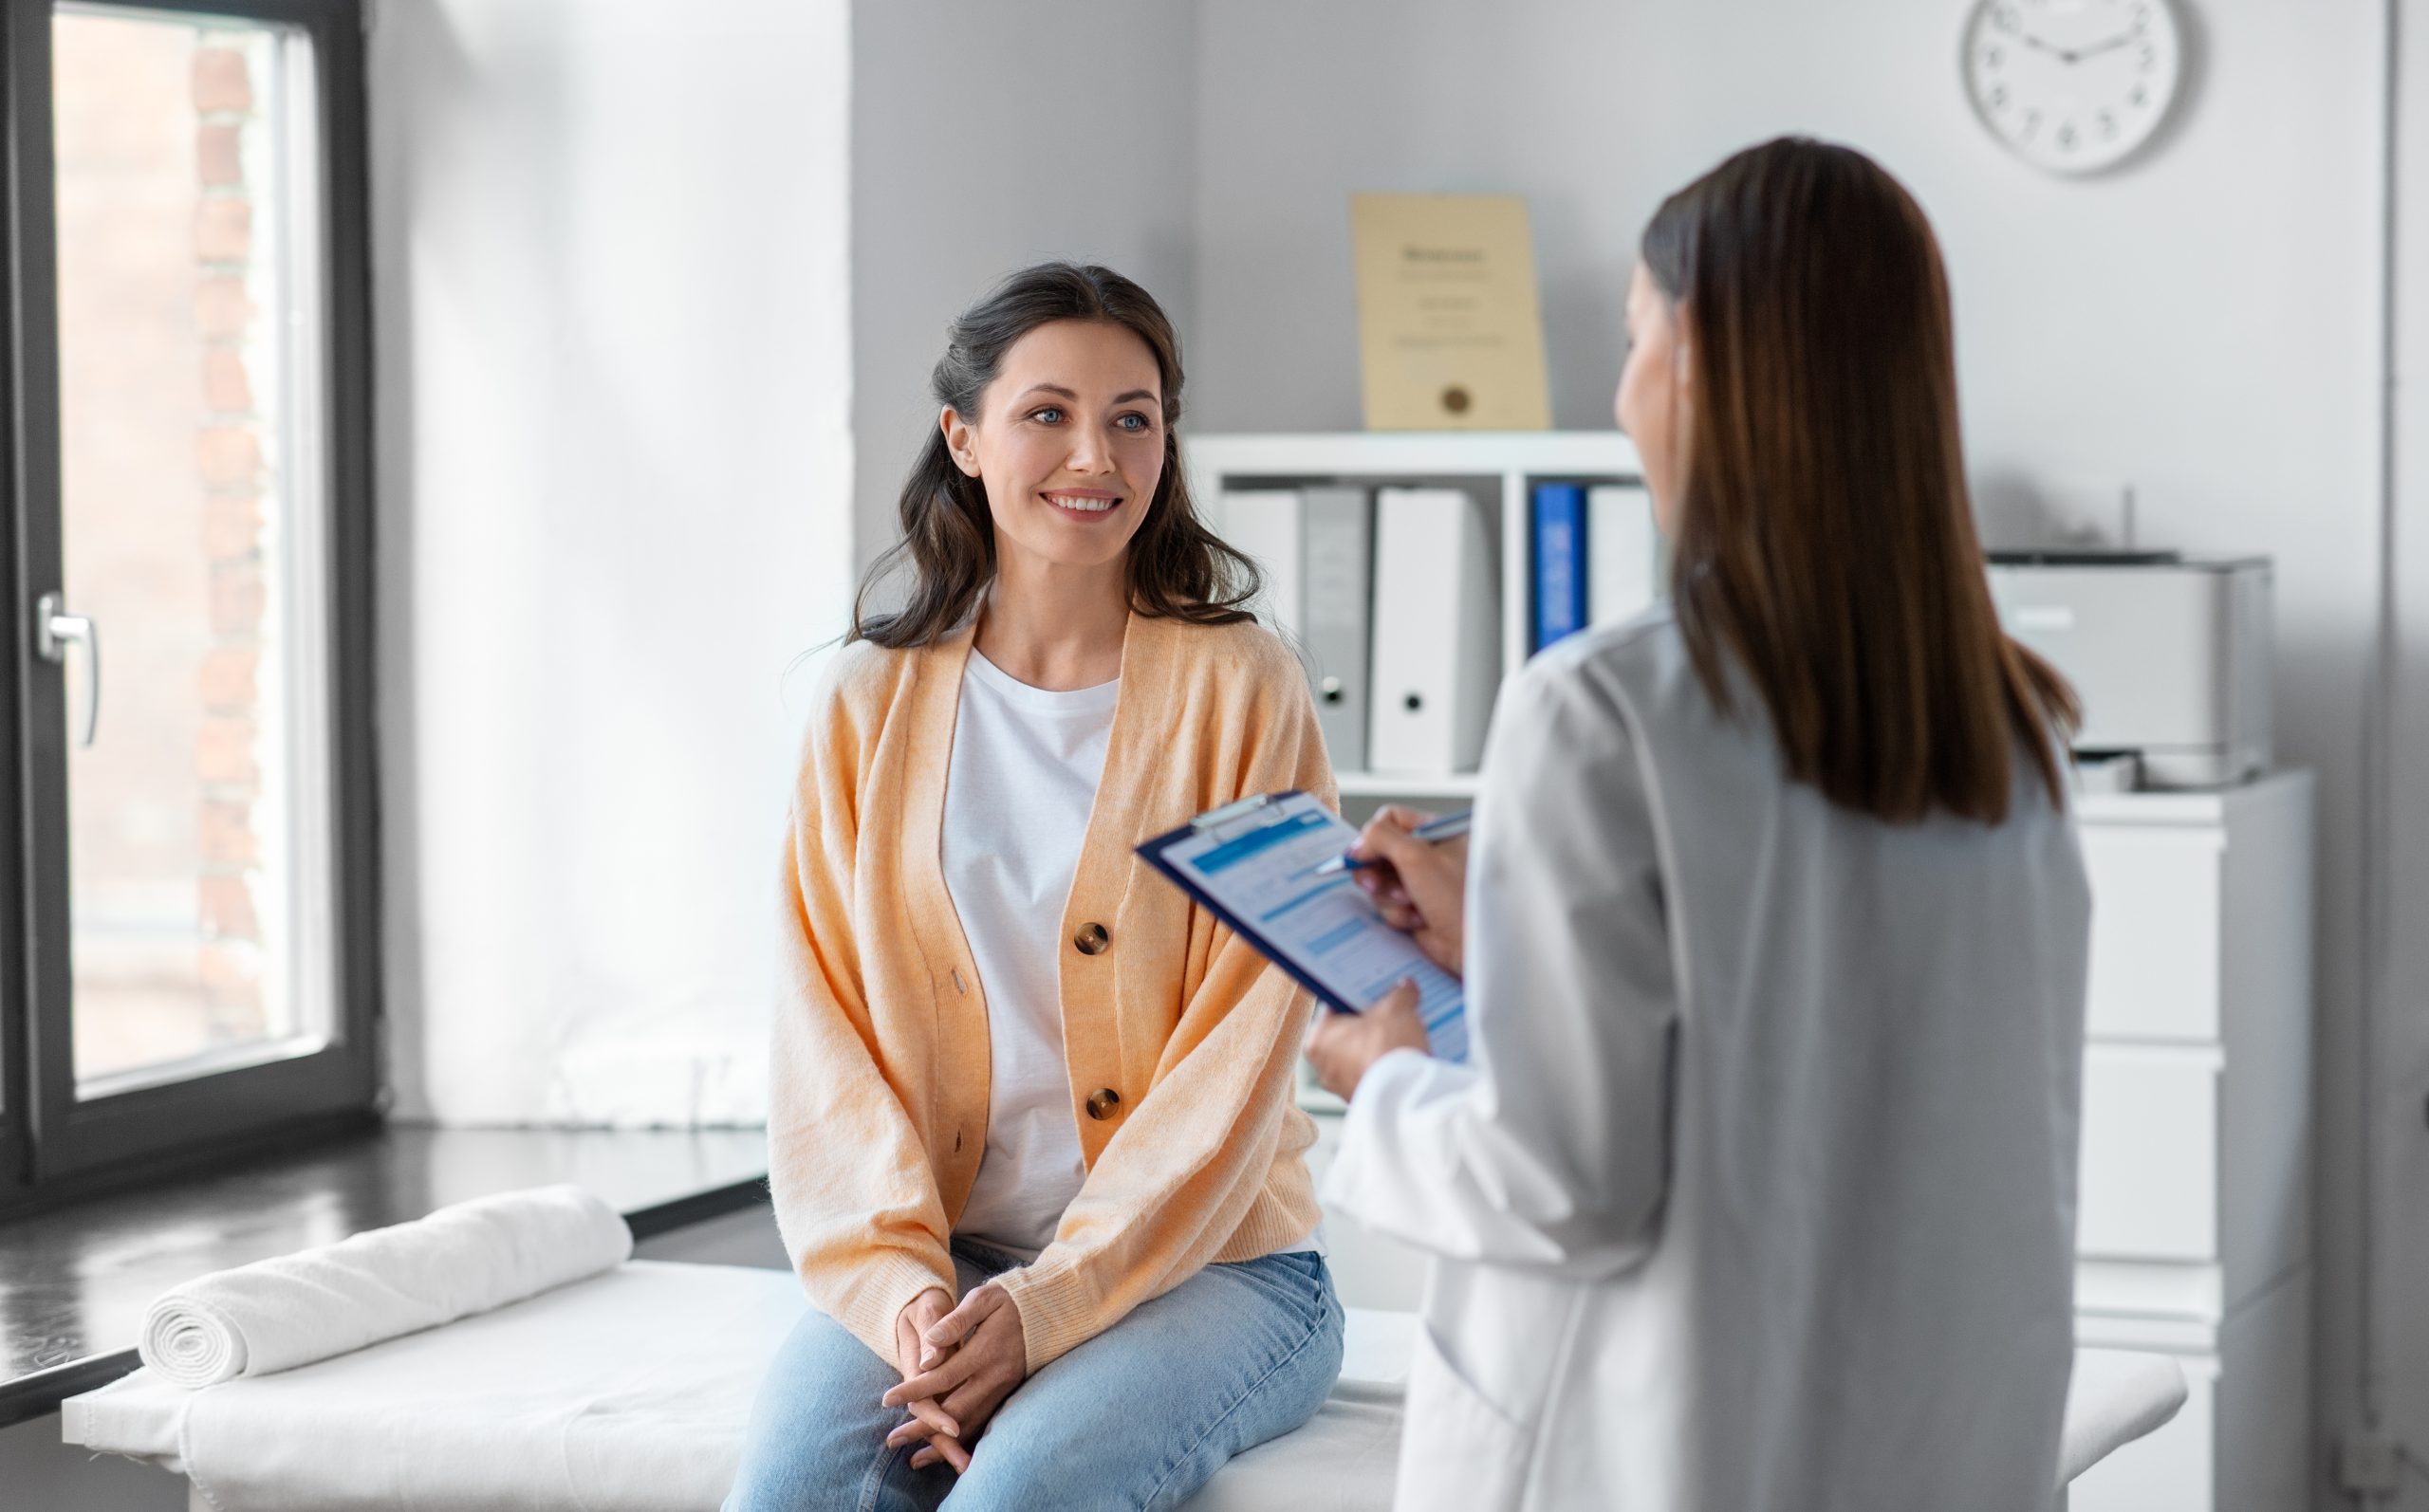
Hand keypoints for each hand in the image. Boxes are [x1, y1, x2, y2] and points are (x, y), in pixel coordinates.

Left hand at [883, 1282, 1027, 1465]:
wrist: (1048, 1313)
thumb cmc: (1009, 1302)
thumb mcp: (984, 1299)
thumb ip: (957, 1320)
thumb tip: (932, 1340)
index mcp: (985, 1351)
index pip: (944, 1376)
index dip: (915, 1389)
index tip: (888, 1399)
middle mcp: (995, 1377)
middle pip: (954, 1410)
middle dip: (922, 1427)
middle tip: (892, 1439)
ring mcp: (1003, 1390)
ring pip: (969, 1424)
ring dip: (941, 1443)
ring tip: (914, 1457)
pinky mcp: (1007, 1396)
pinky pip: (982, 1423)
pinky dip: (961, 1440)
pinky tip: (943, 1450)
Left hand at [1305, 979, 1432, 1100]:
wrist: (1404, 1094)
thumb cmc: (1387, 1048)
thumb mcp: (1396, 1008)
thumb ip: (1399, 993)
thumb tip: (1405, 987)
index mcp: (1318, 1040)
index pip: (1335, 1007)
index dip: (1358, 996)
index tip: (1375, 990)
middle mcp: (1323, 1067)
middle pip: (1350, 1034)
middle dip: (1372, 1023)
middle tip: (1394, 1010)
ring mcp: (1343, 1088)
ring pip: (1362, 1057)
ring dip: (1381, 1047)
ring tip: (1406, 1034)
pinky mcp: (1364, 1101)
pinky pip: (1375, 1076)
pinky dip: (1388, 1067)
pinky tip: (1408, 1057)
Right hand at [1349, 806, 1467, 974]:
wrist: (1474, 945)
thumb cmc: (1458, 896)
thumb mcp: (1416, 855)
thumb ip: (1381, 838)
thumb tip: (1357, 845)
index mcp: (1435, 833)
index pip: (1391, 820)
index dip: (1372, 838)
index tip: (1361, 856)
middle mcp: (1429, 855)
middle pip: (1379, 853)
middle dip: (1376, 872)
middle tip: (1374, 884)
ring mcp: (1421, 883)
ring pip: (1380, 882)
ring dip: (1389, 897)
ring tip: (1412, 904)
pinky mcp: (1416, 909)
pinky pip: (1389, 906)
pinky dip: (1399, 914)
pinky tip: (1419, 920)